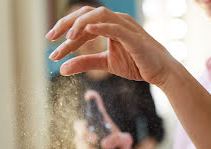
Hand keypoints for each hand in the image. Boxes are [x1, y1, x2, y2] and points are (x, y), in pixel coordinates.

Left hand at [46, 6, 175, 86]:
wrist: (160, 72)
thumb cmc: (136, 64)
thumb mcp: (105, 64)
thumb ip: (85, 63)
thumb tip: (62, 70)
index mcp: (108, 26)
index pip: (82, 26)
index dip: (65, 36)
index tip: (52, 52)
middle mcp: (115, 21)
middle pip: (86, 13)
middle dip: (66, 24)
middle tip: (50, 38)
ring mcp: (125, 26)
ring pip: (99, 14)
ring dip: (80, 24)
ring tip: (67, 38)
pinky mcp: (133, 37)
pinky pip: (115, 27)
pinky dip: (101, 26)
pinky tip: (87, 30)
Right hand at [73, 90, 132, 148]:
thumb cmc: (122, 148)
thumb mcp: (126, 141)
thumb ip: (118, 138)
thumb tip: (104, 143)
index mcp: (99, 121)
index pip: (94, 107)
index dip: (91, 99)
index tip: (90, 95)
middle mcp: (89, 129)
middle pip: (79, 125)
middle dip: (85, 133)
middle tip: (96, 140)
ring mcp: (83, 142)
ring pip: (79, 143)